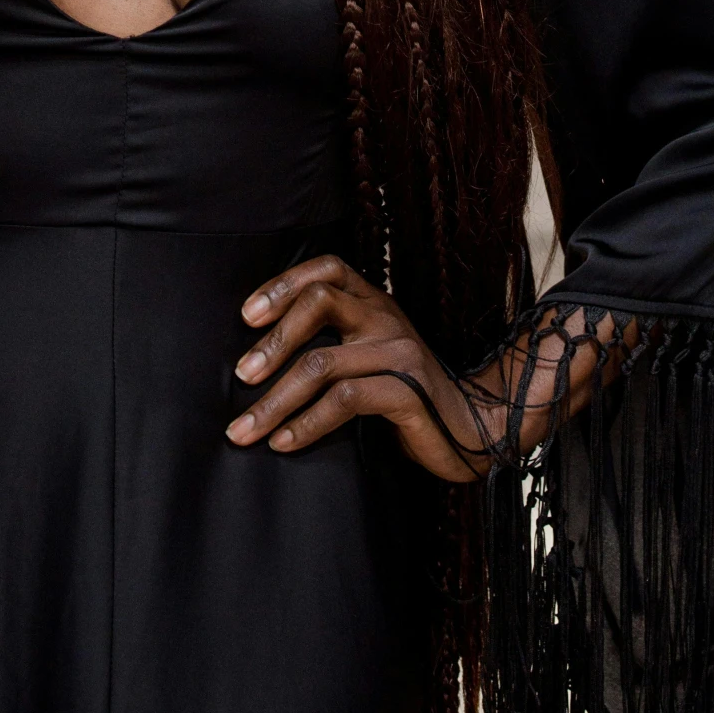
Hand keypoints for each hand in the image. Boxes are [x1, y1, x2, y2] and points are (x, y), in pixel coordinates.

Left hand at [223, 253, 490, 482]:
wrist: (473, 431)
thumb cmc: (405, 397)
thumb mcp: (367, 359)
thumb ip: (332, 344)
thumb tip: (257, 360)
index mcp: (374, 302)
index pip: (326, 270)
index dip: (283, 284)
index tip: (247, 316)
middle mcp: (386, 317)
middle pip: (319, 303)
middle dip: (272, 342)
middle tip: (240, 376)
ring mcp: (398, 352)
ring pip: (322, 363)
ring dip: (275, 400)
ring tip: (245, 429)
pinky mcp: (407, 391)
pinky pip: (344, 400)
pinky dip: (306, 424)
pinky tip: (284, 443)